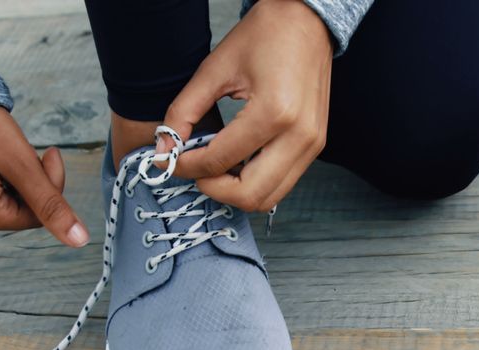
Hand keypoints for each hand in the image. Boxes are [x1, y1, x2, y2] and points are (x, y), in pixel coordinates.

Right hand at [0, 107, 88, 246]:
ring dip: (14, 177)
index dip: (50, 184)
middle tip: (26, 148)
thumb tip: (80, 241)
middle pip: (20, 209)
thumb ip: (51, 204)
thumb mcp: (22, 165)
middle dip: (30, 181)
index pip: (38, 216)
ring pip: (3, 200)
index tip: (51, 151)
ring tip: (2, 149)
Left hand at [160, 0, 332, 211]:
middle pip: (249, 195)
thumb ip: (183, 111)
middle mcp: (299, 135)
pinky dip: (254, 183)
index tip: (171, 159)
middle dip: (213, 188)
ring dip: (235, 191)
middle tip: (194, 169)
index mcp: (274, 112)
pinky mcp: (315, 146)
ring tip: (214, 167)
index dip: (188, 166)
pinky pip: (281, 183)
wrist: (305, 21)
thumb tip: (163, 149)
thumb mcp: (214, 69)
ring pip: (268, 198)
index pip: (220, 160)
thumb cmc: (264, 35)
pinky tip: (236, 162)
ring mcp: (312, 144)